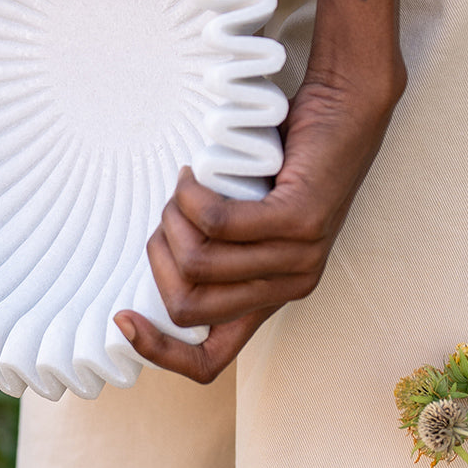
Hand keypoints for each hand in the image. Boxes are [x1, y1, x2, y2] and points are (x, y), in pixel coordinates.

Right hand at [114, 61, 405, 382]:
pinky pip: (218, 222)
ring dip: (173, 219)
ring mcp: (298, 256)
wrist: (345, 107)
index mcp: (269, 297)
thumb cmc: (284, 159)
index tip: (122, 318)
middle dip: (159, 256)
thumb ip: (213, 247)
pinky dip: (190, 197)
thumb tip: (157, 261)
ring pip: (198, 262)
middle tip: (171, 213)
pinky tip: (193, 175)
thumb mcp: (244, 218)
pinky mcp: (300, 219)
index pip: (209, 360)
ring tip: (186, 187)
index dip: (158, 351)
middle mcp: (288, 287)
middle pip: (186, 306)